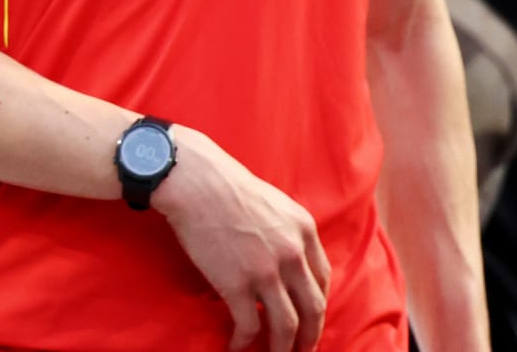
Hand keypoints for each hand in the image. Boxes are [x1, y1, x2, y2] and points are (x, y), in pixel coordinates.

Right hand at [155, 128, 331, 351]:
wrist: (193, 180)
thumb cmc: (224, 184)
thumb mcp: (272, 202)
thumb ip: (285, 231)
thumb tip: (282, 260)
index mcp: (304, 230)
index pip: (322, 279)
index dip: (317, 304)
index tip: (310, 317)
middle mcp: (293, 254)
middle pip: (314, 308)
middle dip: (310, 336)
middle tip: (303, 350)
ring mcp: (267, 271)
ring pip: (287, 325)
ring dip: (284, 349)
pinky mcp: (238, 285)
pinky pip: (250, 326)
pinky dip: (244, 343)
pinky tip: (236, 348)